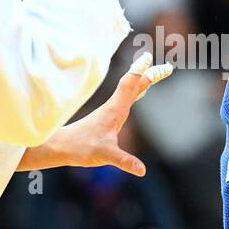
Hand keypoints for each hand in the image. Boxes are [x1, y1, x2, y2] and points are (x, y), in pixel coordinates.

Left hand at [18, 53, 171, 174]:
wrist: (61, 147)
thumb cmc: (81, 148)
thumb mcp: (105, 156)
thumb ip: (124, 161)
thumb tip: (142, 170)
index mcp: (115, 110)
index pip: (130, 85)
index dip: (142, 72)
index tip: (150, 58)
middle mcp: (113, 107)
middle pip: (134, 85)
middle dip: (150, 75)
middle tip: (167, 67)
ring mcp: (110, 111)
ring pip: (129, 90)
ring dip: (142, 81)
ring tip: (155, 74)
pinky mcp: (107, 117)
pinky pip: (126, 99)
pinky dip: (135, 92)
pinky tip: (139, 93)